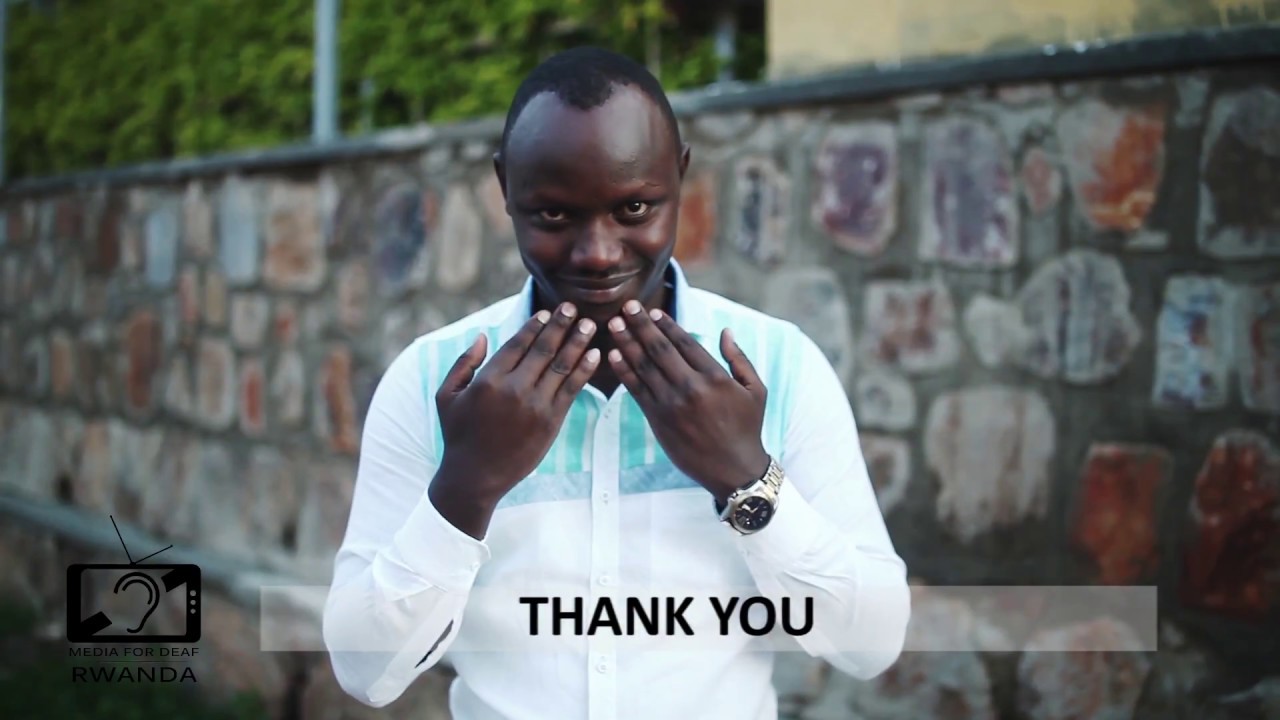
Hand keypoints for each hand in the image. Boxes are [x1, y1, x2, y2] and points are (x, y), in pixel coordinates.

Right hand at [430, 303, 598, 535]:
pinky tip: (594, 354)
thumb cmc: (458, 435)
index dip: (534, 326)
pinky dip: (584, 370)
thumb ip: (464, 363)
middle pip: (543, 350)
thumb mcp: (446, 396)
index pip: (517, 344)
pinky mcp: (551, 422)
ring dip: (577, 342)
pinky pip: (571, 389)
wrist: (475, 477)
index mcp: (488, 380)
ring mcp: (535, 406)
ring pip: (561, 366)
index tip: (546, 313)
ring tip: (588, 324)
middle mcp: (514, 390)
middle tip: (571, 307)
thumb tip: (483, 336)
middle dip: (559, 326)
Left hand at [606, 300, 769, 502]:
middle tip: (628, 306)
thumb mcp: (756, 390)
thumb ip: (739, 359)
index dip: (667, 325)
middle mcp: (691, 387)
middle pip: (659, 349)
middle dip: (641, 325)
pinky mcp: (658, 419)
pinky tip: (613, 355)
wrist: (734, 469)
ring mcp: (671, 404)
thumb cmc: (748, 428)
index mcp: (715, 377)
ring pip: (644, 366)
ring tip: (614, 324)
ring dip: (626, 342)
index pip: (685, 343)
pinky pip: (637, 390)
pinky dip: (624, 371)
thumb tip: (725, 331)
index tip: (653, 311)